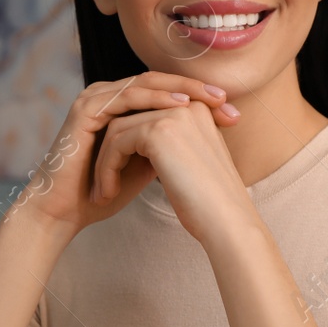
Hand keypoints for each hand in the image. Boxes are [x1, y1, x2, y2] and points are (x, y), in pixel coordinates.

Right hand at [11, 72, 236, 239]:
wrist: (66, 212)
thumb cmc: (103, 193)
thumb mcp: (145, 164)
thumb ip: (166, 144)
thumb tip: (203, 136)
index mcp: (119, 106)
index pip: (164, 92)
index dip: (198, 98)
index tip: (230, 113)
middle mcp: (106, 96)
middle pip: (157, 81)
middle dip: (195, 88)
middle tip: (226, 98)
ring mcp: (94, 99)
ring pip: (145, 83)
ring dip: (181, 89)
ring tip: (210, 98)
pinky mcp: (85, 110)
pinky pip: (126, 97)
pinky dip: (155, 99)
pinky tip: (180, 104)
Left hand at [89, 98, 252, 243]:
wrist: (226, 222)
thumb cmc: (208, 203)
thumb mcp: (188, 162)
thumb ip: (169, 143)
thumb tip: (138, 145)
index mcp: (196, 109)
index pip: (145, 114)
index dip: (125, 143)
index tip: (114, 172)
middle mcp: (187, 103)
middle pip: (128, 118)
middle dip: (110, 152)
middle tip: (101, 183)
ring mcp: (173, 114)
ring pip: (117, 130)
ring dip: (104, 164)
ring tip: (103, 193)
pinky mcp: (158, 130)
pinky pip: (116, 144)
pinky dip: (106, 170)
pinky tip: (108, 194)